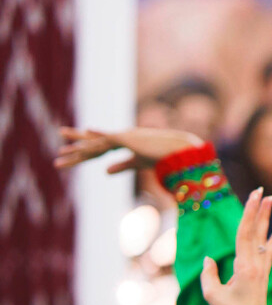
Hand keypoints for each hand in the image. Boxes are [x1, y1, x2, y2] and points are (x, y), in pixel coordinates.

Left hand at [54, 127, 203, 173]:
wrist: (180, 150)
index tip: (76, 145)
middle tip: (60, 133)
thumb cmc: (166, 157)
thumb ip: (122, 166)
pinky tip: (75, 150)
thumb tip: (104, 171)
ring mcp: (122, 137)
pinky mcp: (123, 139)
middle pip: (95, 140)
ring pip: (94, 145)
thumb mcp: (139, 164)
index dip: (89, 146)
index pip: (104, 145)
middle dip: (77, 139)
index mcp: (128, 142)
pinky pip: (101, 146)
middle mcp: (122, 137)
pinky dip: (88, 149)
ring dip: (76, 151)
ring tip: (60, 154)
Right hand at [198, 188, 271, 304]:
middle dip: (258, 209)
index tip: (253, 196)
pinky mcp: (263, 273)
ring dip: (267, 218)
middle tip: (261, 190)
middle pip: (255, 231)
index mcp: (243, 266)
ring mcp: (261, 267)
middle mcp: (254, 263)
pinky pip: (270, 250)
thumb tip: (209, 260)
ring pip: (264, 237)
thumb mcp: (213, 296)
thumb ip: (209, 275)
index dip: (249, 213)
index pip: (245, 233)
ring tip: (271, 200)